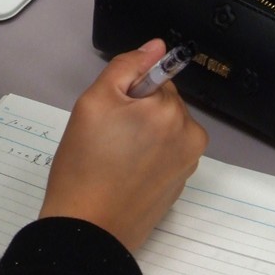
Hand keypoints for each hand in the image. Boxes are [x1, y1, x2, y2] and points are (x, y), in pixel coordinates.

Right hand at [39, 39, 207, 251]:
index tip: (110, 114)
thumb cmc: (85, 166)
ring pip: (162, 128)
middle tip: (105, 136)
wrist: (87, 229)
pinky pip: (165, 153)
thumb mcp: (94, 102)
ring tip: (112, 157)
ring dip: (141, 134)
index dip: (126, 92)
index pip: (153, 77)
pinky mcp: (180, 184)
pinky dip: (147, 157)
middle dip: (135, 113)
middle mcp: (189, 135)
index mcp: (171, 111)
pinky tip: (123, 173)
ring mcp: (187, 163)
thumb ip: (126, 67)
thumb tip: (156, 46)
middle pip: (161, 103)